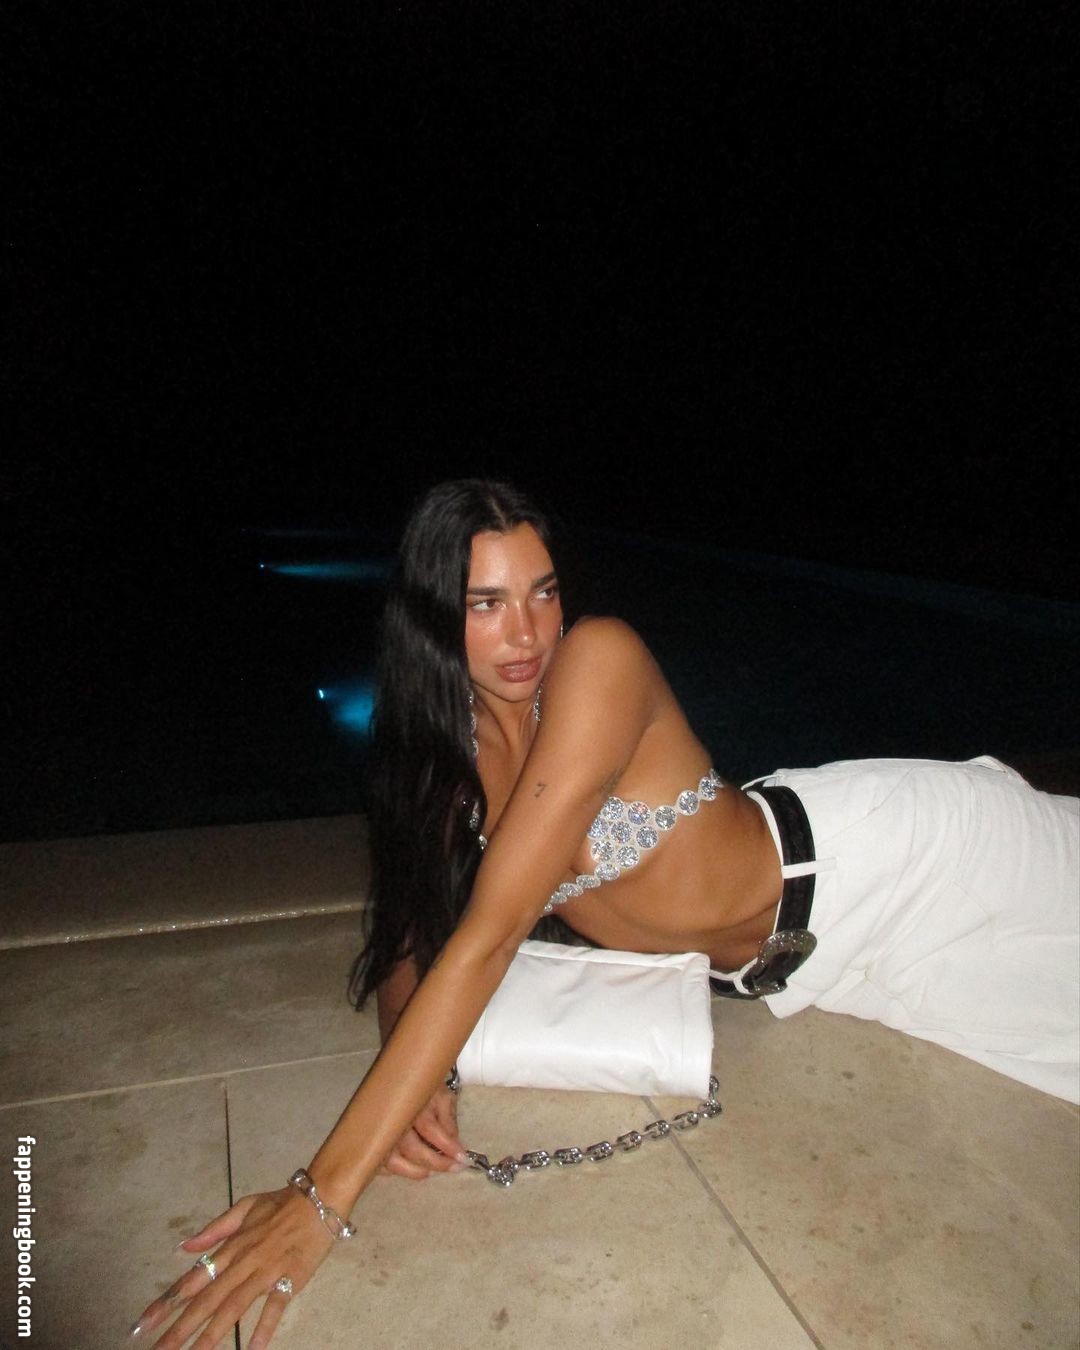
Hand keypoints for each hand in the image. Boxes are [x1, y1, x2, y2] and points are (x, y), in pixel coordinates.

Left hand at [131, 1185, 333, 1348]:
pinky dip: (264, 1326)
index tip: (141, 1326)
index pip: (192, 1280)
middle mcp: (242, 1262)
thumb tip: (183, 1247)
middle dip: (180, 1329)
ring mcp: (265, 1271)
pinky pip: (275, 1305)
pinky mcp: (291, 1277)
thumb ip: (214, 1230)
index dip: (166, 1303)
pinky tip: (254, 1349)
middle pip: (206, 1300)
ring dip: (212, 1335)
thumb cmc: (281, 1204)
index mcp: (230, 1247)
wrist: (320, 1197)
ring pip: (234, 1306)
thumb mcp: (244, 1207)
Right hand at [380, 1083, 468, 1179]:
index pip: (430, 1128)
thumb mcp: (442, 1098)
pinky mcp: (374, 1142)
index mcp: (413, 1103)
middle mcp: (394, 1118)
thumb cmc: (425, 1091)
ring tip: (432, 1172)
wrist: (402, 1080)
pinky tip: (412, 1168)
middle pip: (411, 1148)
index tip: (462, 1158)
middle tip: (453, 1167)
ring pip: (392, 1161)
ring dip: (414, 1171)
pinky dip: (396, 1171)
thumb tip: (456, 1147)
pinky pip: (381, 1164)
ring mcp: (381, 1131)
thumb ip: (449, 1122)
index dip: (447, 1146)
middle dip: (435, 1162)